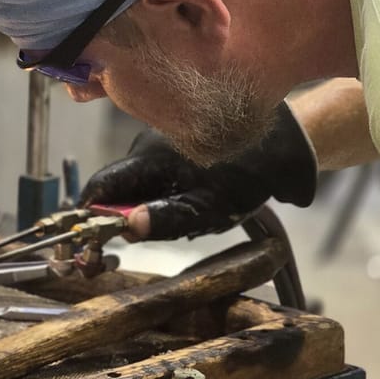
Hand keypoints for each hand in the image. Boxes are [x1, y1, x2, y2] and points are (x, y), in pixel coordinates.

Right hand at [80, 102, 317, 239]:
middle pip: (119, 189)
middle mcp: (146, 146)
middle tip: (154, 236)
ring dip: (151, 205)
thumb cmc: (249, 174)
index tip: (90, 240)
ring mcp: (161, 143)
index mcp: (148, 158)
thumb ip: (167, 219)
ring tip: (191, 216)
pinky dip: (167, 192)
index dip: (90, 214)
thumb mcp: (209, 207)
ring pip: (140, 183)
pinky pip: (157, 175)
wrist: (289, 138)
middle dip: (127, 215)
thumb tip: (128, 228)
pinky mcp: (176, 145)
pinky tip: (197, 199)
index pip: (100, 186)